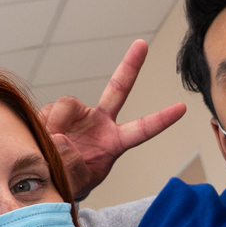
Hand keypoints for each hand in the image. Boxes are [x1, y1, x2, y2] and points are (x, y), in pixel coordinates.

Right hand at [38, 39, 185, 200]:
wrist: (47, 178)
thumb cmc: (70, 182)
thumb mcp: (78, 183)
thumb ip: (73, 166)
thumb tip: (62, 139)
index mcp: (114, 142)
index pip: (142, 130)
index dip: (161, 119)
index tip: (182, 108)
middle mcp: (100, 122)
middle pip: (119, 88)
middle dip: (131, 65)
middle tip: (142, 44)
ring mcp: (80, 115)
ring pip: (68, 104)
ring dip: (56, 123)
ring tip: (51, 144)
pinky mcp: (58, 112)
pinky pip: (50, 110)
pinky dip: (43, 122)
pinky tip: (42, 136)